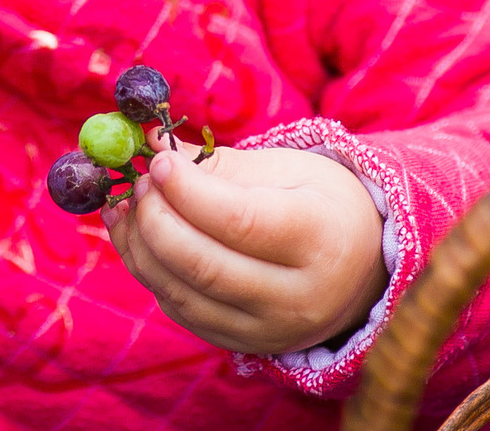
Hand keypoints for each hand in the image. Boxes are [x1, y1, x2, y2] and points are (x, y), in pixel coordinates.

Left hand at [103, 144, 387, 354]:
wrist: (359, 269)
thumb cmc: (319, 203)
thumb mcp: (286, 169)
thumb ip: (217, 162)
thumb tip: (149, 144)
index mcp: (320, 239)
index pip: (239, 220)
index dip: (188, 191)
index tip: (158, 161)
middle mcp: (298, 297)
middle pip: (204, 266)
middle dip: (156, 220)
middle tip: (140, 183)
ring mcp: (269, 330)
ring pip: (183, 296)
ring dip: (141, 248)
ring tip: (130, 206)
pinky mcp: (242, 345)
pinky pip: (182, 312)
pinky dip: (151, 273)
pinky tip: (137, 236)